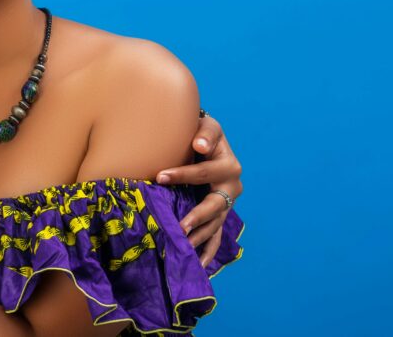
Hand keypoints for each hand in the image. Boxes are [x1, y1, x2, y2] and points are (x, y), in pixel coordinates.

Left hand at [155, 112, 242, 266]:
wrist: (208, 141)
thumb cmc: (203, 132)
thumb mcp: (207, 126)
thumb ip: (206, 132)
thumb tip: (200, 144)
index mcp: (228, 165)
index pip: (203, 172)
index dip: (182, 174)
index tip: (159, 177)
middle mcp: (232, 188)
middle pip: (214, 205)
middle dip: (197, 216)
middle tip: (180, 227)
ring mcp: (227, 205)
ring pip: (215, 225)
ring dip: (200, 238)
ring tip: (184, 250)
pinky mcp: (220, 216)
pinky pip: (216, 237)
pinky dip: (208, 252)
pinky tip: (198, 265)